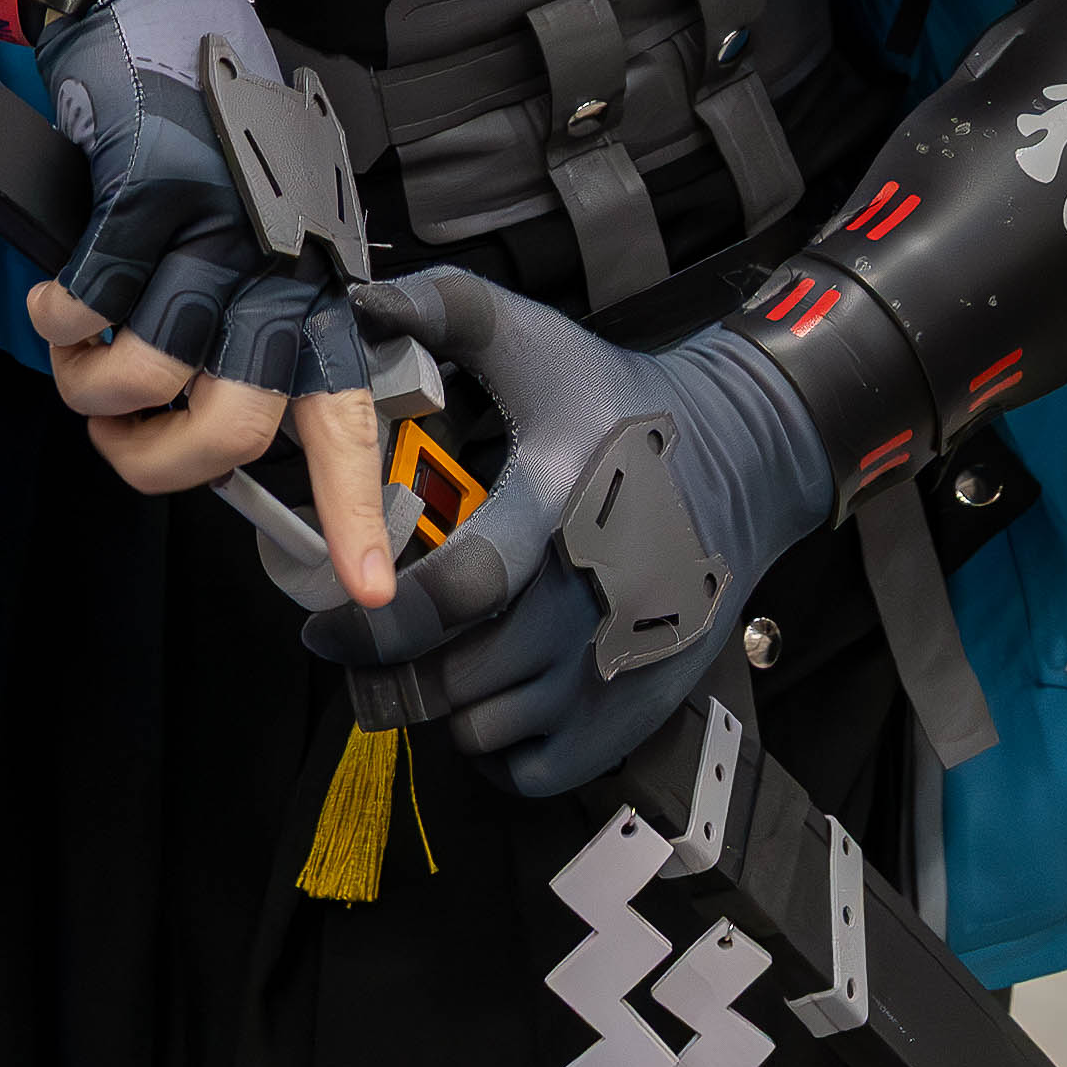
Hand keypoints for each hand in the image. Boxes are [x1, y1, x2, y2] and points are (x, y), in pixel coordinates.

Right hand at [24, 0, 391, 607]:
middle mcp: (277, 259)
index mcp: (310, 279)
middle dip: (159, 458)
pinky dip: (54, 318)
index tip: (369, 593)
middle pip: (234, 425)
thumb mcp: (250, 234)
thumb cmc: (199, 138)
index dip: (357, 509)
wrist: (155, 11)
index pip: (344, 413)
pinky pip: (85, 305)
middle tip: (120, 433)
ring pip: (146, 373)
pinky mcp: (149, 192)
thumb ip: (245, 329)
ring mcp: (216, 226)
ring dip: (88, 386)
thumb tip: (203, 441)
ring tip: (76, 353)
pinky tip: (54, 297)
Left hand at [303, 269, 832, 797]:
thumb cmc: (623, 401)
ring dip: (441, 705)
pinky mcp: (639, 704)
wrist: (743, 455)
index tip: (323, 620)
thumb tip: (360, 300)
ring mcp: (620, 659)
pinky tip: (487, 695)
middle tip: (356, 652)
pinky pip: (539, 767)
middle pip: (464, 676)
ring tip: (424, 662)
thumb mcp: (540, 340)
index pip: (459, 590)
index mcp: (561, 502)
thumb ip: (449, 309)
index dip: (376, 618)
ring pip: (491, 727)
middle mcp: (595, 592)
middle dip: (390, 670)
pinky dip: (497, 747)